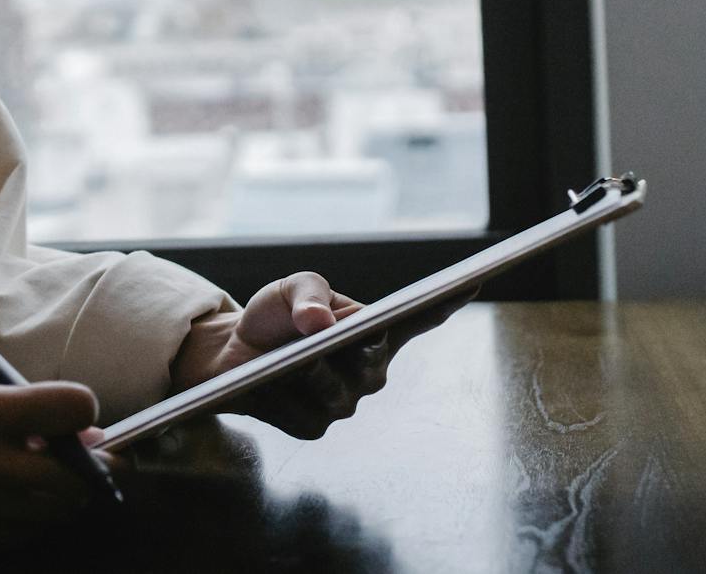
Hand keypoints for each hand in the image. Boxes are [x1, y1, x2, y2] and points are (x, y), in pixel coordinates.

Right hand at [0, 383, 109, 553]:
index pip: (70, 407)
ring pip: (58, 511)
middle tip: (87, 455)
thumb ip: (16, 411)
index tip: (80, 413)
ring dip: (62, 492)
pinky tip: (6, 498)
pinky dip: (30, 517)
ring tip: (39, 473)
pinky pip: (25, 534)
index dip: (84, 408)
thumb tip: (83, 429)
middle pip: (78, 477)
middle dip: (91, 466)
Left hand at [168, 272, 472, 438]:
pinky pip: (302, 415)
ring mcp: (343, 402)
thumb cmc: (274, 316)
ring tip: (281, 362)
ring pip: (334, 391)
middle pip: (371, 361)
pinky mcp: (312, 427)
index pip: (419, 317)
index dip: (449, 301)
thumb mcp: (289, 290)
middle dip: (345, 348)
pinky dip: (280, 398)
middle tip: (317, 335)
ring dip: (306, 375)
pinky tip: (264, 385)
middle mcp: (369, 370)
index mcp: (374, 330)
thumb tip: (321, 320)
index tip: (473, 279)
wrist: (232, 353)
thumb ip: (307, 297)